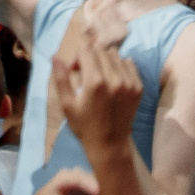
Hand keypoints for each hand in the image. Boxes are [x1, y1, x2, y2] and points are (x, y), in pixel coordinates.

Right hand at [54, 40, 146, 177]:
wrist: (110, 144)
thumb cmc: (84, 125)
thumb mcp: (67, 104)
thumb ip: (61, 78)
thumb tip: (55, 56)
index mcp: (95, 82)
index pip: (86, 50)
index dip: (77, 57)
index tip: (74, 70)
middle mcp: (115, 79)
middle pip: (100, 50)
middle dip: (90, 57)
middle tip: (84, 73)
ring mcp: (130, 82)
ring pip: (115, 55)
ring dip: (104, 61)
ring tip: (99, 77)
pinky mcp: (139, 87)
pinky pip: (129, 64)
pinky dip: (119, 67)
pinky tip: (112, 81)